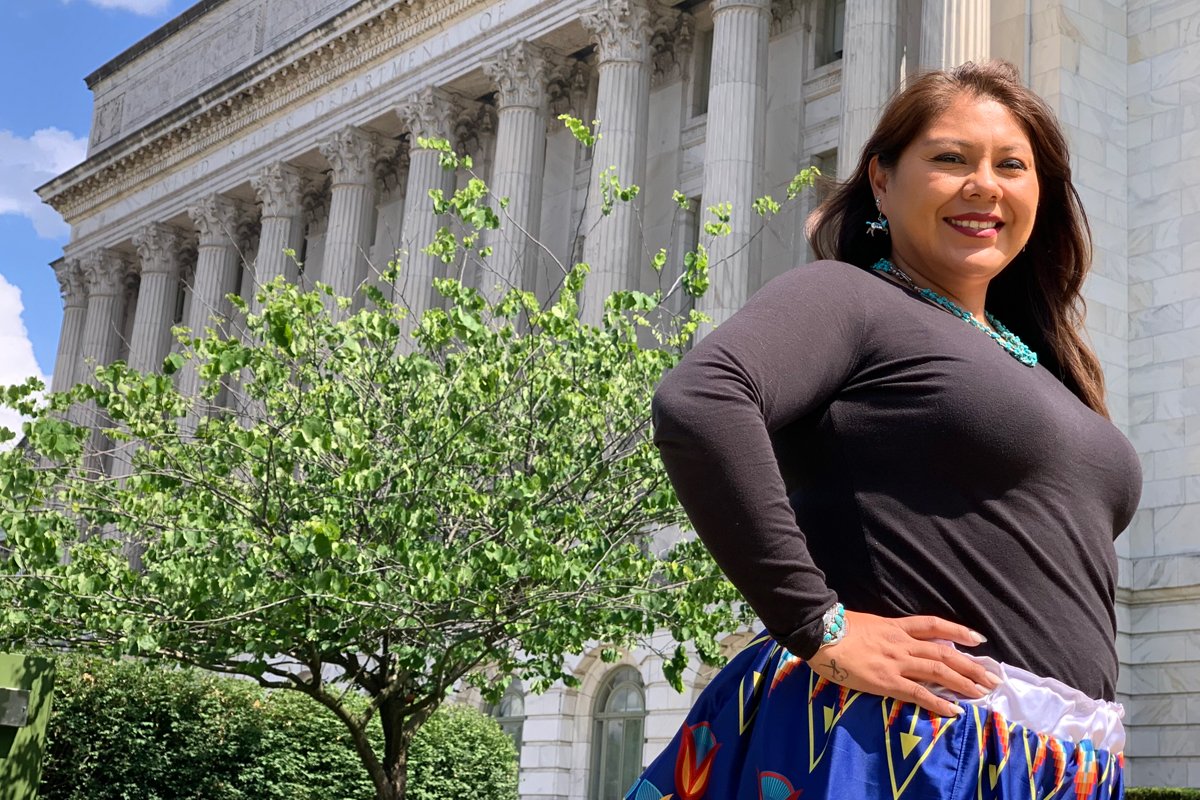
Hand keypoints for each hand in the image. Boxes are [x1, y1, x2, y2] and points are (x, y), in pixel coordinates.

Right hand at [808, 611, 1001, 717]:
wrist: (821, 635)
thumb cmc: (837, 630)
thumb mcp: (867, 624)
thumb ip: (885, 633)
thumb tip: (895, 638)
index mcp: (896, 628)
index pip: (934, 626)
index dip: (959, 631)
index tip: (978, 639)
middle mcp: (902, 644)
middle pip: (945, 653)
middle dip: (971, 666)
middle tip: (992, 678)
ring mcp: (896, 662)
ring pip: (939, 672)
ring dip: (964, 683)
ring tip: (982, 693)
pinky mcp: (887, 681)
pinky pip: (919, 693)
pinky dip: (939, 703)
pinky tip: (954, 711)